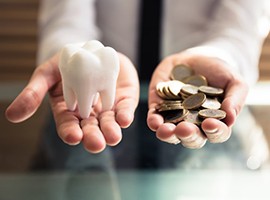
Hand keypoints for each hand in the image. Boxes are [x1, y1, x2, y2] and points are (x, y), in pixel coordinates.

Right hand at [5, 53, 138, 152]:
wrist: (90, 50)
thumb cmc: (66, 63)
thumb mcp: (47, 74)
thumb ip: (33, 93)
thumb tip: (12, 116)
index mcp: (69, 111)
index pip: (68, 126)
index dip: (70, 132)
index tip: (73, 137)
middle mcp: (89, 114)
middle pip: (90, 130)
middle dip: (93, 137)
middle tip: (96, 144)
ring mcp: (107, 107)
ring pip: (109, 123)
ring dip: (111, 131)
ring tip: (113, 137)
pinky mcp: (123, 99)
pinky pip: (125, 109)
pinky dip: (125, 114)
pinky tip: (125, 119)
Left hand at [147, 52, 247, 148]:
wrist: (197, 58)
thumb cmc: (219, 72)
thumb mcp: (233, 81)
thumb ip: (236, 99)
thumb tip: (230, 118)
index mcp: (214, 122)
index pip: (216, 133)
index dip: (214, 132)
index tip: (210, 124)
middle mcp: (194, 124)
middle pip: (191, 138)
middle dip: (188, 136)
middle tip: (185, 129)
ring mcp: (175, 117)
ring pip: (171, 133)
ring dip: (168, 134)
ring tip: (166, 131)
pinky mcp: (159, 108)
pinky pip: (154, 119)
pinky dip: (154, 122)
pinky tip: (154, 122)